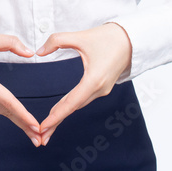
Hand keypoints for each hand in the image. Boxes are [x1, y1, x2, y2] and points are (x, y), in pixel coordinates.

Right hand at [0, 28, 43, 146]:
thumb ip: (10, 43)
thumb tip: (30, 52)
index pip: (6, 101)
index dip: (22, 114)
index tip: (35, 125)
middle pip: (5, 111)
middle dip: (23, 125)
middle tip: (39, 138)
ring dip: (16, 120)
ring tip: (32, 131)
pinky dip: (7, 112)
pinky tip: (16, 116)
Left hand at [33, 22, 132, 145]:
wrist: (131, 39)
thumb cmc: (108, 37)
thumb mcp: (80, 36)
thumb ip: (57, 40)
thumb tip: (39, 51)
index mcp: (94, 80)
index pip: (71, 103)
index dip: (56, 116)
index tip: (43, 127)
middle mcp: (99, 89)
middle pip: (73, 108)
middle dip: (56, 121)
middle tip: (40, 135)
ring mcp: (102, 89)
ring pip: (78, 105)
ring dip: (62, 114)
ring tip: (47, 125)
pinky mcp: (103, 86)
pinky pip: (83, 99)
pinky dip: (70, 106)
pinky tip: (60, 109)